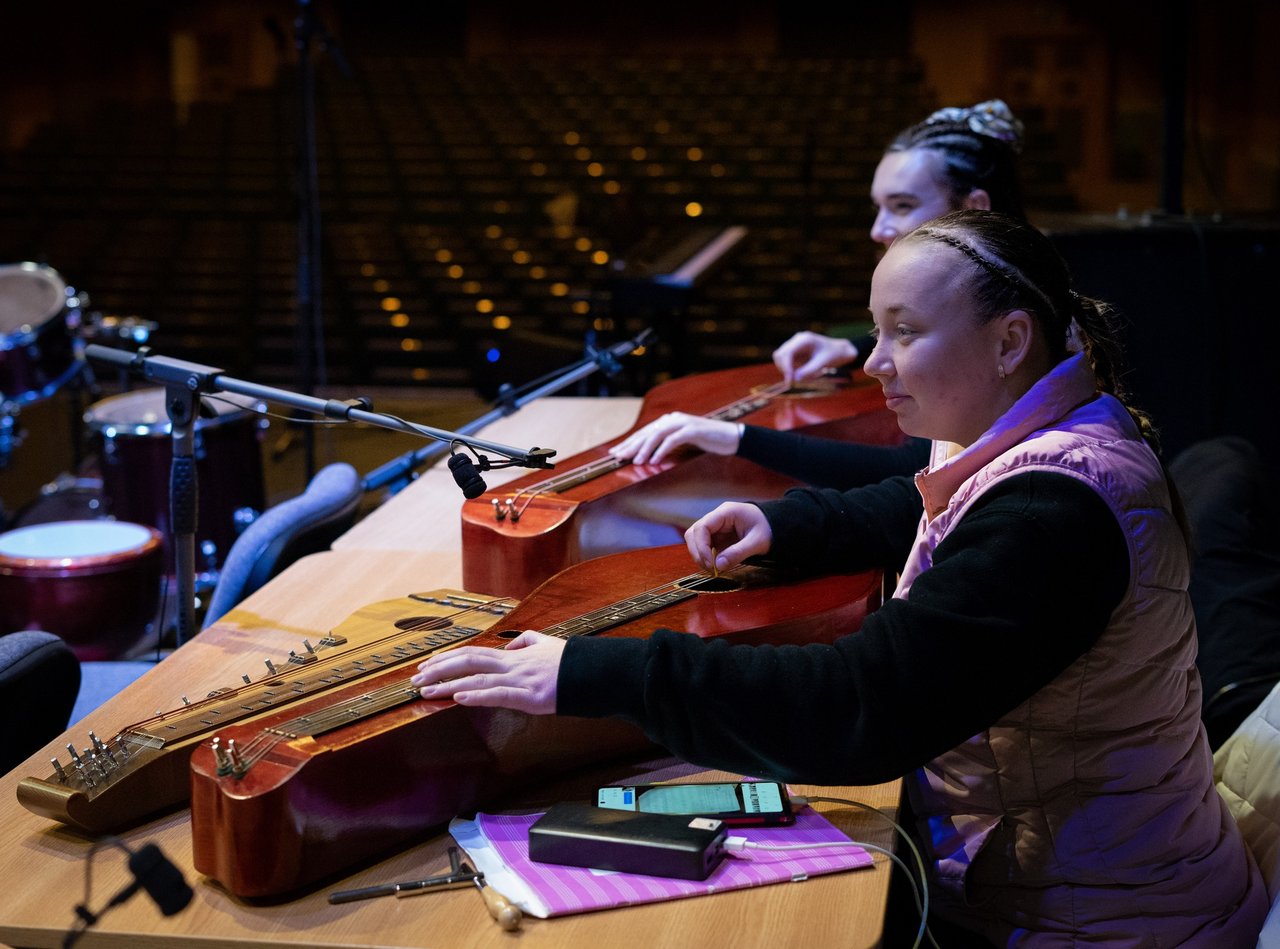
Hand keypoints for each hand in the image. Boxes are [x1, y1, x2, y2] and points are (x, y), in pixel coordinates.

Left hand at [410, 631, 564, 714]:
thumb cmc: (571, 661)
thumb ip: (525, 642)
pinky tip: (459, 697)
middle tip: (415, 680)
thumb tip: (509, 646)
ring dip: (448, 685)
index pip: (472, 653)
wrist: (594, 673)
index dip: (447, 658)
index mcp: (513, 655)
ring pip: (477, 679)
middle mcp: (512, 665)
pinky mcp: (531, 697)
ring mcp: (520, 680)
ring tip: (426, 691)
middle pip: (468, 662)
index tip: (426, 665)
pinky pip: (499, 694)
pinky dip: (476, 695)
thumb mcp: (546, 643)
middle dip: (438, 671)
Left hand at [608, 412, 740, 464]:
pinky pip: (673, 440)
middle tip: (618, 456)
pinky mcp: (693, 430)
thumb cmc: (708, 441)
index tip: (616, 453)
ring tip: (636, 461)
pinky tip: (655, 461)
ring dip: (645, 449)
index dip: (629, 442)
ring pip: (657, 435)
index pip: (645, 432)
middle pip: (647, 432)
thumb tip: (650, 455)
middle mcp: (674, 419)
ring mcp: (683, 423)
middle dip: (631, 445)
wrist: (732, 437)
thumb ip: (668, 444)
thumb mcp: (684, 442)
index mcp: (670, 421)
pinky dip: (662, 451)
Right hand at [685, 501, 772, 572]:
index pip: (702, 527)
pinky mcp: (717, 536)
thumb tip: (718, 566)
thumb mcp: (757, 542)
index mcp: (726, 513)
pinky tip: (715, 565)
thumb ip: (738, 553)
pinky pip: (704, 545)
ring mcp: (716, 527)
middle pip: (694, 532)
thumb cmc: (768, 529)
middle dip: (698, 552)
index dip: (701, 546)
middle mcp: (717, 518)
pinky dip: (706, 556)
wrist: (776, 526)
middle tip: (710, 568)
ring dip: (700, 555)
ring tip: (712, 568)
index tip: (710, 563)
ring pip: (695, 539)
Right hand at [772, 331, 858, 383]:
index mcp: (804, 340)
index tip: (790, 380)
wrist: (840, 351)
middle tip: (793, 382)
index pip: (786, 353)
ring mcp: (795, 346)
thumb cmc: (834, 354)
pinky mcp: (795, 352)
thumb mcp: (824, 363)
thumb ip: (810, 371)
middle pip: (780, 355)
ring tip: (801, 378)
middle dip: (784, 369)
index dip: (786, 367)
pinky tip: (803, 374)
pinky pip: (787, 363)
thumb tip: (795, 379)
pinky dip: (791, 370)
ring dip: (787, 370)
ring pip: (781, 359)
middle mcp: (797, 340)